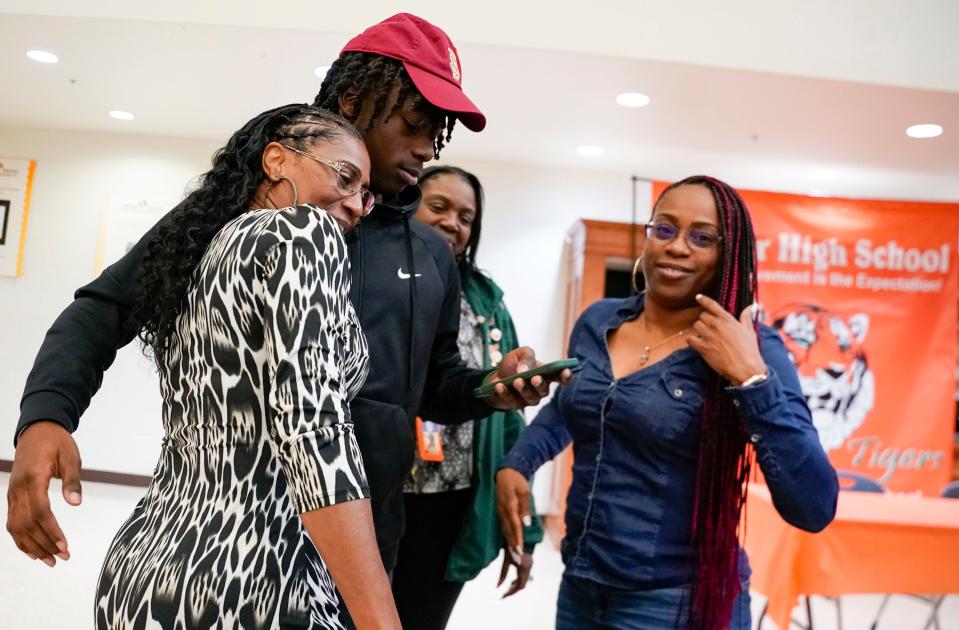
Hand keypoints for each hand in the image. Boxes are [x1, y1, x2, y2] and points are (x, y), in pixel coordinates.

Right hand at [6, 421, 81, 566]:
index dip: (51, 531)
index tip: (64, 546)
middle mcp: (18, 490)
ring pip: (17, 527)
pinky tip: (33, 551)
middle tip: (62, 558)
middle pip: (27, 524)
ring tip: (51, 560)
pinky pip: (12, 522)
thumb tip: (76, 503)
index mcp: (33, 479)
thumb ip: (73, 481)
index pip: (40, 511)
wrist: (37, 431)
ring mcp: (12, 494)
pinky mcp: (12, 497)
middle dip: (44, 544)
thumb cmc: (57, 443)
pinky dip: (20, 539)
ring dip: (32, 546)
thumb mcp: (70, 457)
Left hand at [485, 347, 572, 409]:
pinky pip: (512, 401)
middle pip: (544, 390)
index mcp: (546, 374)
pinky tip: (500, 386)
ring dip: (524, 389)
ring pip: (530, 398)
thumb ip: (526, 356)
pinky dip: (506, 393)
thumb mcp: (520, 353)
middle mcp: (540, 389)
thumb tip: (525, 369)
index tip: (565, 372)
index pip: (561, 377)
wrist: (495, 376)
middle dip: (540, 384)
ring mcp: (529, 398)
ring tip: (517, 381)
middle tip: (535, 378)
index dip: (566, 376)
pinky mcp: (516, 404)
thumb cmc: (513, 364)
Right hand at [495, 467, 530, 552]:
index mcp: (509, 505)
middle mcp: (502, 510)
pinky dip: (506, 536)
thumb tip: (526, 523)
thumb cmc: (516, 480)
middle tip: (518, 559)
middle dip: (513, 545)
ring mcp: (499, 511)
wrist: (505, 471)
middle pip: (508, 530)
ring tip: (514, 556)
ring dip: (509, 543)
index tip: (520, 549)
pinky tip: (509, 544)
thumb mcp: (524, 490)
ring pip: (505, 530)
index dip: (517, 538)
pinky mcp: (499, 512)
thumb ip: (525, 507)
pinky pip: (503, 526)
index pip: (514, 524)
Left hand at [497, 545, 533, 597]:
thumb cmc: (512, 545)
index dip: (510, 592)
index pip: (518, 586)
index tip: (502, 597)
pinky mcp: (529, 563)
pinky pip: (524, 576)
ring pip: (524, 581)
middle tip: (503, 596)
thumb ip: (502, 574)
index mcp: (524, 568)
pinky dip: (518, 580)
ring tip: (506, 589)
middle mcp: (529, 568)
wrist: (521, 533)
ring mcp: (530, 565)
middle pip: (522, 585)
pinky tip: (511, 581)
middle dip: (512, 591)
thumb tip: (496, 587)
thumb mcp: (506, 560)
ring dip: (515, 586)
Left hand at [686, 294, 765, 384]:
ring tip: (705, 336)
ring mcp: (708, 336)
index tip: (698, 297)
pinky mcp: (702, 347)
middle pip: (702, 316)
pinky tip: (697, 343)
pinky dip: (691, 340)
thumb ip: (746, 317)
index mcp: (727, 319)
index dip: (703, 300)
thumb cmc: (750, 350)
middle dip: (705, 320)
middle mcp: (716, 325)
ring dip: (699, 330)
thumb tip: (752, 306)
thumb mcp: (749, 331)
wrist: (745, 369)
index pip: (711, 305)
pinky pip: (690, 339)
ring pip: (696, 325)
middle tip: (710, 328)